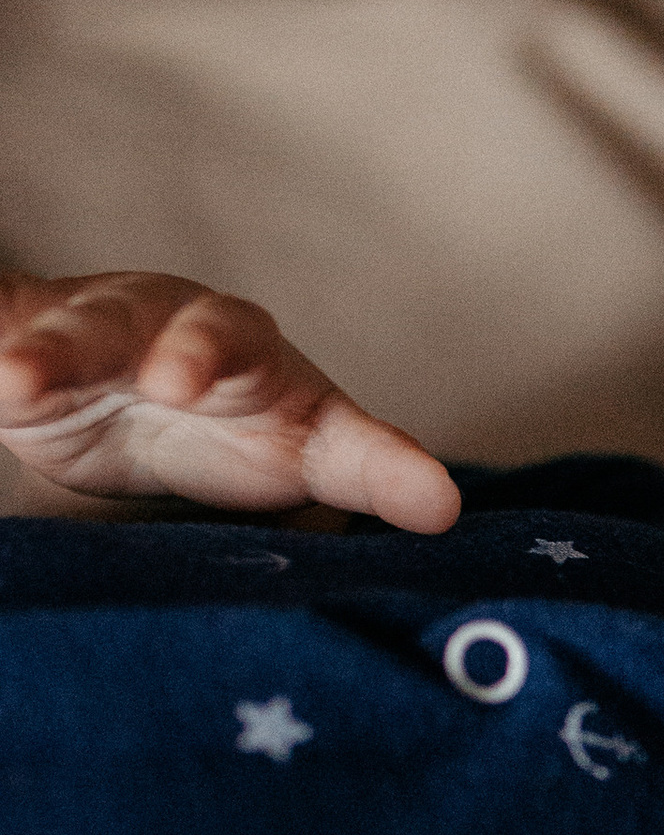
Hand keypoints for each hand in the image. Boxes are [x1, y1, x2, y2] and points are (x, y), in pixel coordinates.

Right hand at [0, 270, 458, 528]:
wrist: (130, 398)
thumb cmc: (239, 423)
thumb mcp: (309, 447)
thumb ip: (373, 470)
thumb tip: (448, 512)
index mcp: (240, 347)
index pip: (240, 345)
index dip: (220, 361)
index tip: (194, 386)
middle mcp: (163, 323)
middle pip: (149, 322)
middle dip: (152, 343)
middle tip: (167, 382)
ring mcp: (90, 332)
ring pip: (69, 329)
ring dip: (47, 352)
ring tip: (19, 381)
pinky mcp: (26, 348)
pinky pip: (3, 334)